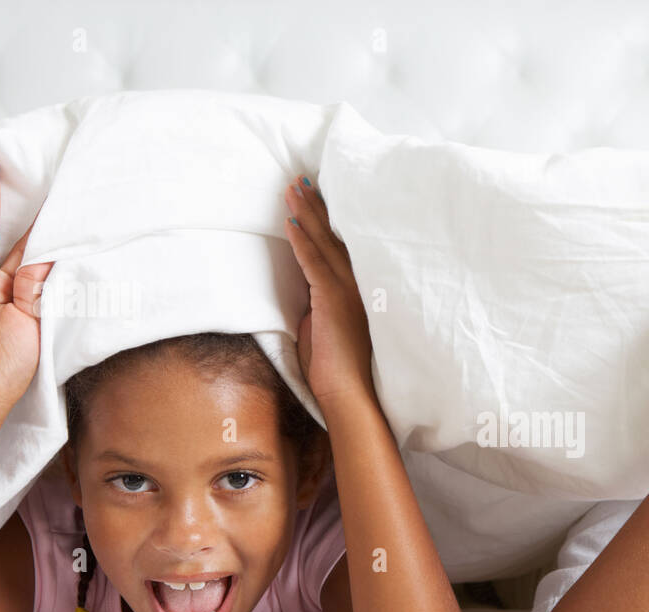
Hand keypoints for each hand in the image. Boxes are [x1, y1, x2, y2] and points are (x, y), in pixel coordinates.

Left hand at [283, 176, 373, 408]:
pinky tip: (290, 220)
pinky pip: (313, 262)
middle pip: (335, 237)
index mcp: (358, 290)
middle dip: (318, 206)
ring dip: (307, 214)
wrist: (350, 395)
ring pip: (325, 243)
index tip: (317, 196)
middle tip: (303, 179)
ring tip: (293, 188)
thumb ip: (318, 305)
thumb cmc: (338, 369)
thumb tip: (306, 295)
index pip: (342, 248)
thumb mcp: (326, 328)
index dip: (328, 220)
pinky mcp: (334, 300)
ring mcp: (348, 291)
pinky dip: (301, 240)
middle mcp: (358, 285)